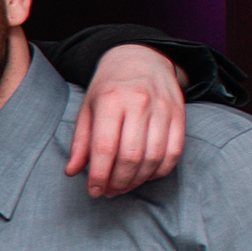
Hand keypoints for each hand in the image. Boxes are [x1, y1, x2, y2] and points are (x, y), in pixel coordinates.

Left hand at [61, 45, 188, 196]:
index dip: (99, 175)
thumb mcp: (87, 108)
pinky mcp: (180, 115)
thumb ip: (80, 142)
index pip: (105, 147)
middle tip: (109, 192)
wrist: (141, 58)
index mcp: (111, 100)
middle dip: (118, 181)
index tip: (93, 191)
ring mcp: (163, 108)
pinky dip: (160, 170)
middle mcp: (139, 103)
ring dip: (138, 180)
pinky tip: (145, 175)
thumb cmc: (108, 88)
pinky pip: (174, 151)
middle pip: (131, 156)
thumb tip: (72, 172)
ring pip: (154, 157)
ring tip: (124, 186)